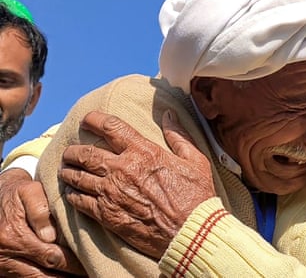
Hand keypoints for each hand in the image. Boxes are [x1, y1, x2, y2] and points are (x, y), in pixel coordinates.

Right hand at [0, 168, 84, 276]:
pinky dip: (46, 277)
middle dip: (68, 275)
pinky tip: (63, 274)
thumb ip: (40, 210)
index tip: (90, 264)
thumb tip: (50, 235)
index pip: (50, 256)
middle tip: (89, 273)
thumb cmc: (17, 194)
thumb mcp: (29, 192)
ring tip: (80, 275)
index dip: (72, 264)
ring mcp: (3, 264)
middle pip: (43, 275)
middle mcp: (5, 254)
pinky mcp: (3, 269)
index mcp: (13, 235)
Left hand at [60, 110, 215, 258]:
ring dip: (69, 171)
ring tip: (67, 170)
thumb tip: (168, 115)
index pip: (110, 127)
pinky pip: (79, 201)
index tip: (87, 120)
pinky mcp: (106, 215)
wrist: (191, 232)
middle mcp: (123, 169)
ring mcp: (111, 193)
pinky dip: (72, 195)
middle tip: (71, 151)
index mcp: (144, 152)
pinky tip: (72, 193)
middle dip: (74, 150)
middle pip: (85, 153)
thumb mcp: (195, 160)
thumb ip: (179, 136)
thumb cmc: (197, 196)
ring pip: (77, 176)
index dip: (94, 120)